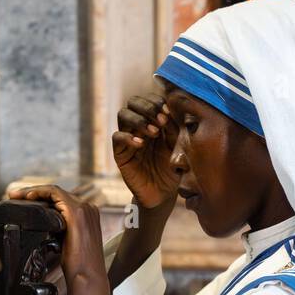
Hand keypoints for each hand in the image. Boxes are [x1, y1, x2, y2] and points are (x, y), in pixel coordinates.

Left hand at [7, 184, 110, 294]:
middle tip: (16, 197)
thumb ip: (59, 230)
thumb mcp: (67, 244)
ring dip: (33, 191)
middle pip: (57, 194)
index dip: (43, 198)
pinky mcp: (76, 212)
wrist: (87, 278)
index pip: (63, 200)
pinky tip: (27, 197)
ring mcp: (84, 209)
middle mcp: (88, 209)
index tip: (25, 201)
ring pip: (54, 191)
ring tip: (17, 196)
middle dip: (35, 193)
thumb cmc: (79, 268)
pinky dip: (39, 192)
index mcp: (88, 216)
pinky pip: (54, 193)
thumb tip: (44, 226)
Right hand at [113, 94, 178, 208]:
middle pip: (133, 101)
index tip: (168, 114)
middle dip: (147, 107)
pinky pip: (117, 137)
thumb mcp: (176, 149)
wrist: (162, 195)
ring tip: (154, 133)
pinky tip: (141, 145)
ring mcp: (128, 138)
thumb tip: (167, 114)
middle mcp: (138, 126)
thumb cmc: (171, 171)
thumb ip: (173, 131)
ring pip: (123, 114)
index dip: (157, 102)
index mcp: (153, 121)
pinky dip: (127, 137)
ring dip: (139, 120)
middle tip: (161, 121)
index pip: (149, 100)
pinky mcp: (120, 153)